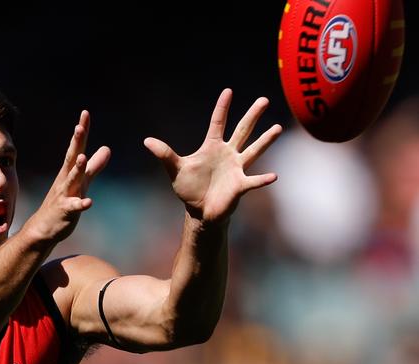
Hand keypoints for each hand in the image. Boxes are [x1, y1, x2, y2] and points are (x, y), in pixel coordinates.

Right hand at [29, 111, 110, 241]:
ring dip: (76, 170)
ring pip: (71, 180)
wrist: (44, 228)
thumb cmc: (63, 202)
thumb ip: (94, 166)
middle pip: (71, 158)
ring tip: (82, 158)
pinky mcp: (65, 212)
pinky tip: (88, 202)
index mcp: (70, 171)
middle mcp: (65, 180)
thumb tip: (107, 148)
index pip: (77, 147)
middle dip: (76, 143)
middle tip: (79, 127)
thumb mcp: (82, 182)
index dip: (82, 131)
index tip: (85, 113)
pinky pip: (73, 207)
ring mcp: (64, 195)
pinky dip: (81, 204)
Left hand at [144, 89, 280, 224]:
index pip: (217, 123)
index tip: (228, 91)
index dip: (222, 107)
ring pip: (253, 151)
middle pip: (242, 131)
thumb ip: (165, 154)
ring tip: (277, 127)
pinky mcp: (240, 185)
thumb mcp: (175, 169)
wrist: (199, 211)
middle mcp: (228, 154)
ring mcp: (236, 169)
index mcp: (212, 147)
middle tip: (264, 100)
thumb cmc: (189, 189)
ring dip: (265, 141)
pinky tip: (273, 176)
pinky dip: (262, 179)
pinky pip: (253, 181)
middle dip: (252, 116)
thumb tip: (147, 141)